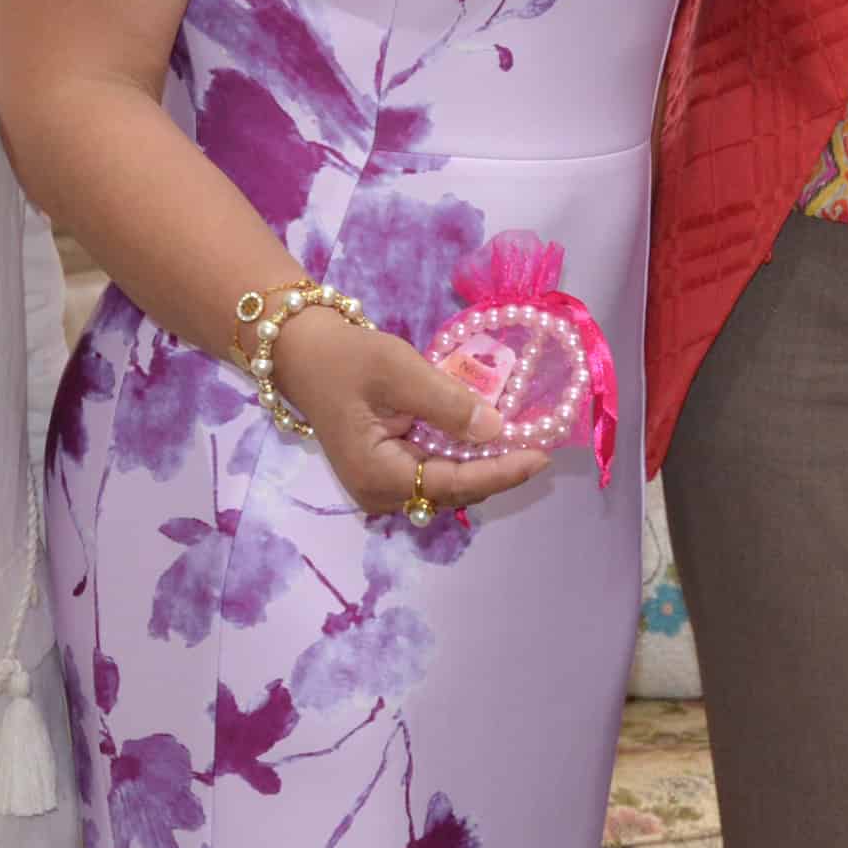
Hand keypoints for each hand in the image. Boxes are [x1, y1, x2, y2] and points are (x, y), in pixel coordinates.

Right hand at [276, 307, 551, 518]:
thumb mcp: (399, 370)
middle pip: (454, 491)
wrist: (305, 354)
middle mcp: (380, 493)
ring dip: (484, 465)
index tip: (541, 456)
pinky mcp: (387, 472)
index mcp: (377, 474)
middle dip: (498, 470)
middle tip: (540, 443)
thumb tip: (495, 429)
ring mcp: (382, 487)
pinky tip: (489, 436)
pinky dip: (464, 457)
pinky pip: (434, 472)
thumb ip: (447, 402)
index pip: (453, 483)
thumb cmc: (347, 358)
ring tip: (524, 440)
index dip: (501, 471)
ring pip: (448, 485)